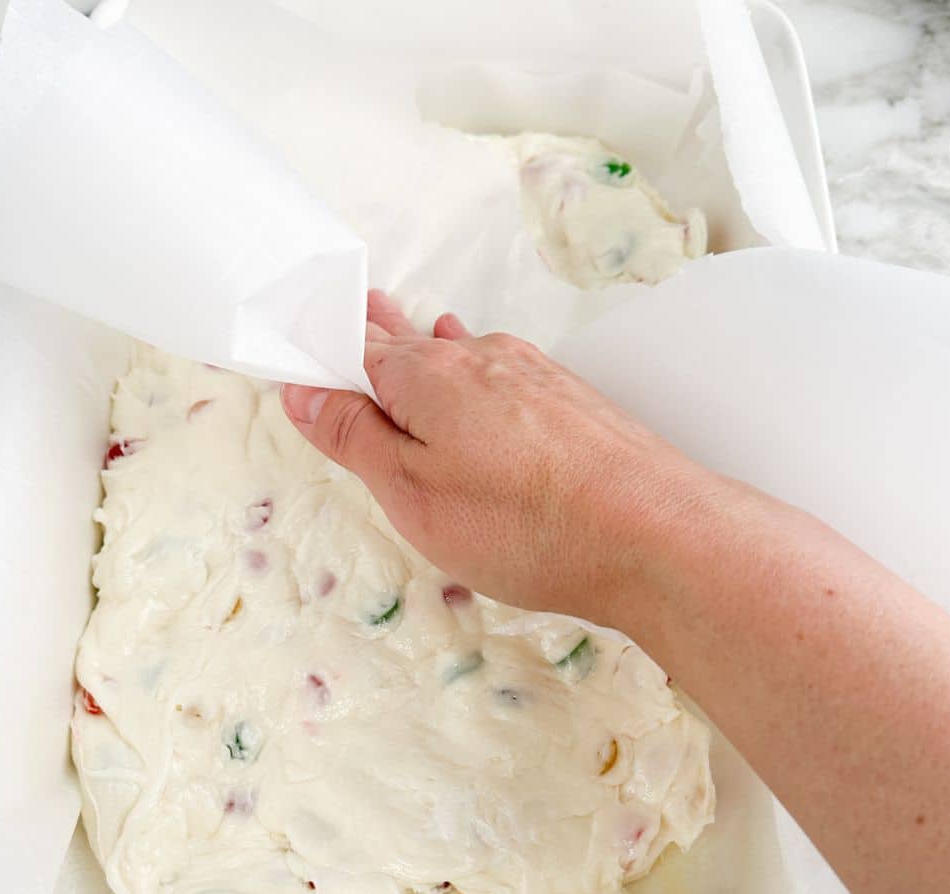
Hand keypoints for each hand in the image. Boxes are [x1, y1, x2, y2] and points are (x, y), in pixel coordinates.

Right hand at [281, 291, 710, 626]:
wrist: (653, 532)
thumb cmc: (524, 523)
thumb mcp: (413, 494)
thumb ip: (356, 438)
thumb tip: (305, 391)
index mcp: (423, 378)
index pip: (353, 352)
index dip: (320, 352)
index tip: (296, 345)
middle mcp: (477, 360)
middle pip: (408, 343)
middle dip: (374, 333)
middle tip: (348, 306)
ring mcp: (530, 374)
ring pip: (459, 353)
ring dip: (424, 347)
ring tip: (400, 326)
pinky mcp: (568, 399)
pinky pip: (502, 369)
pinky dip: (474, 367)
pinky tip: (477, 362)